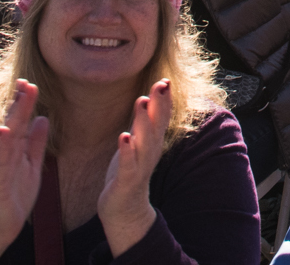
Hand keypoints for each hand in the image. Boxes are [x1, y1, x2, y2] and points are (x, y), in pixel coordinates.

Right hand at [0, 80, 48, 264]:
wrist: (4, 224)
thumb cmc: (16, 193)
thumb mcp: (33, 164)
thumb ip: (36, 142)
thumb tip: (43, 118)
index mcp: (14, 149)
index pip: (20, 122)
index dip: (25, 103)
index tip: (31, 83)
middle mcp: (4, 154)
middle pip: (13, 124)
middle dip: (19, 103)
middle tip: (26, 81)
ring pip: (7, 139)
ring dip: (12, 118)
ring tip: (19, 99)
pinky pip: (0, 162)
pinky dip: (3, 147)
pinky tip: (5, 132)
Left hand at [99, 79, 170, 255]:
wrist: (124, 210)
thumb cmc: (129, 172)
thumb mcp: (138, 144)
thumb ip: (143, 123)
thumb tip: (149, 96)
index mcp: (152, 143)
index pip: (161, 118)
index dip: (164, 100)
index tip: (165, 80)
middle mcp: (150, 153)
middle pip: (156, 126)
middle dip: (159, 104)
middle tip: (161, 84)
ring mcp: (140, 166)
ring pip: (144, 142)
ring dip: (143, 122)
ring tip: (141, 101)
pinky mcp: (127, 180)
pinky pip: (128, 164)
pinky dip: (127, 150)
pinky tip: (123, 137)